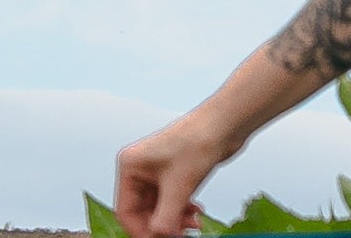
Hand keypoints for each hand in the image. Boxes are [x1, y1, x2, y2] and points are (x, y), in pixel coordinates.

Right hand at [115, 114, 240, 237]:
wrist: (225, 124)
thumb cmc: (199, 142)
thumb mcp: (179, 187)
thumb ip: (165, 218)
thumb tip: (157, 237)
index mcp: (130, 166)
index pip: (125, 211)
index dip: (141, 231)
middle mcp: (140, 169)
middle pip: (143, 212)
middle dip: (162, 226)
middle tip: (181, 236)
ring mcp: (157, 172)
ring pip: (159, 209)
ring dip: (175, 221)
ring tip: (194, 224)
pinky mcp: (174, 175)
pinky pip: (172, 202)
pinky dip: (182, 211)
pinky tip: (196, 213)